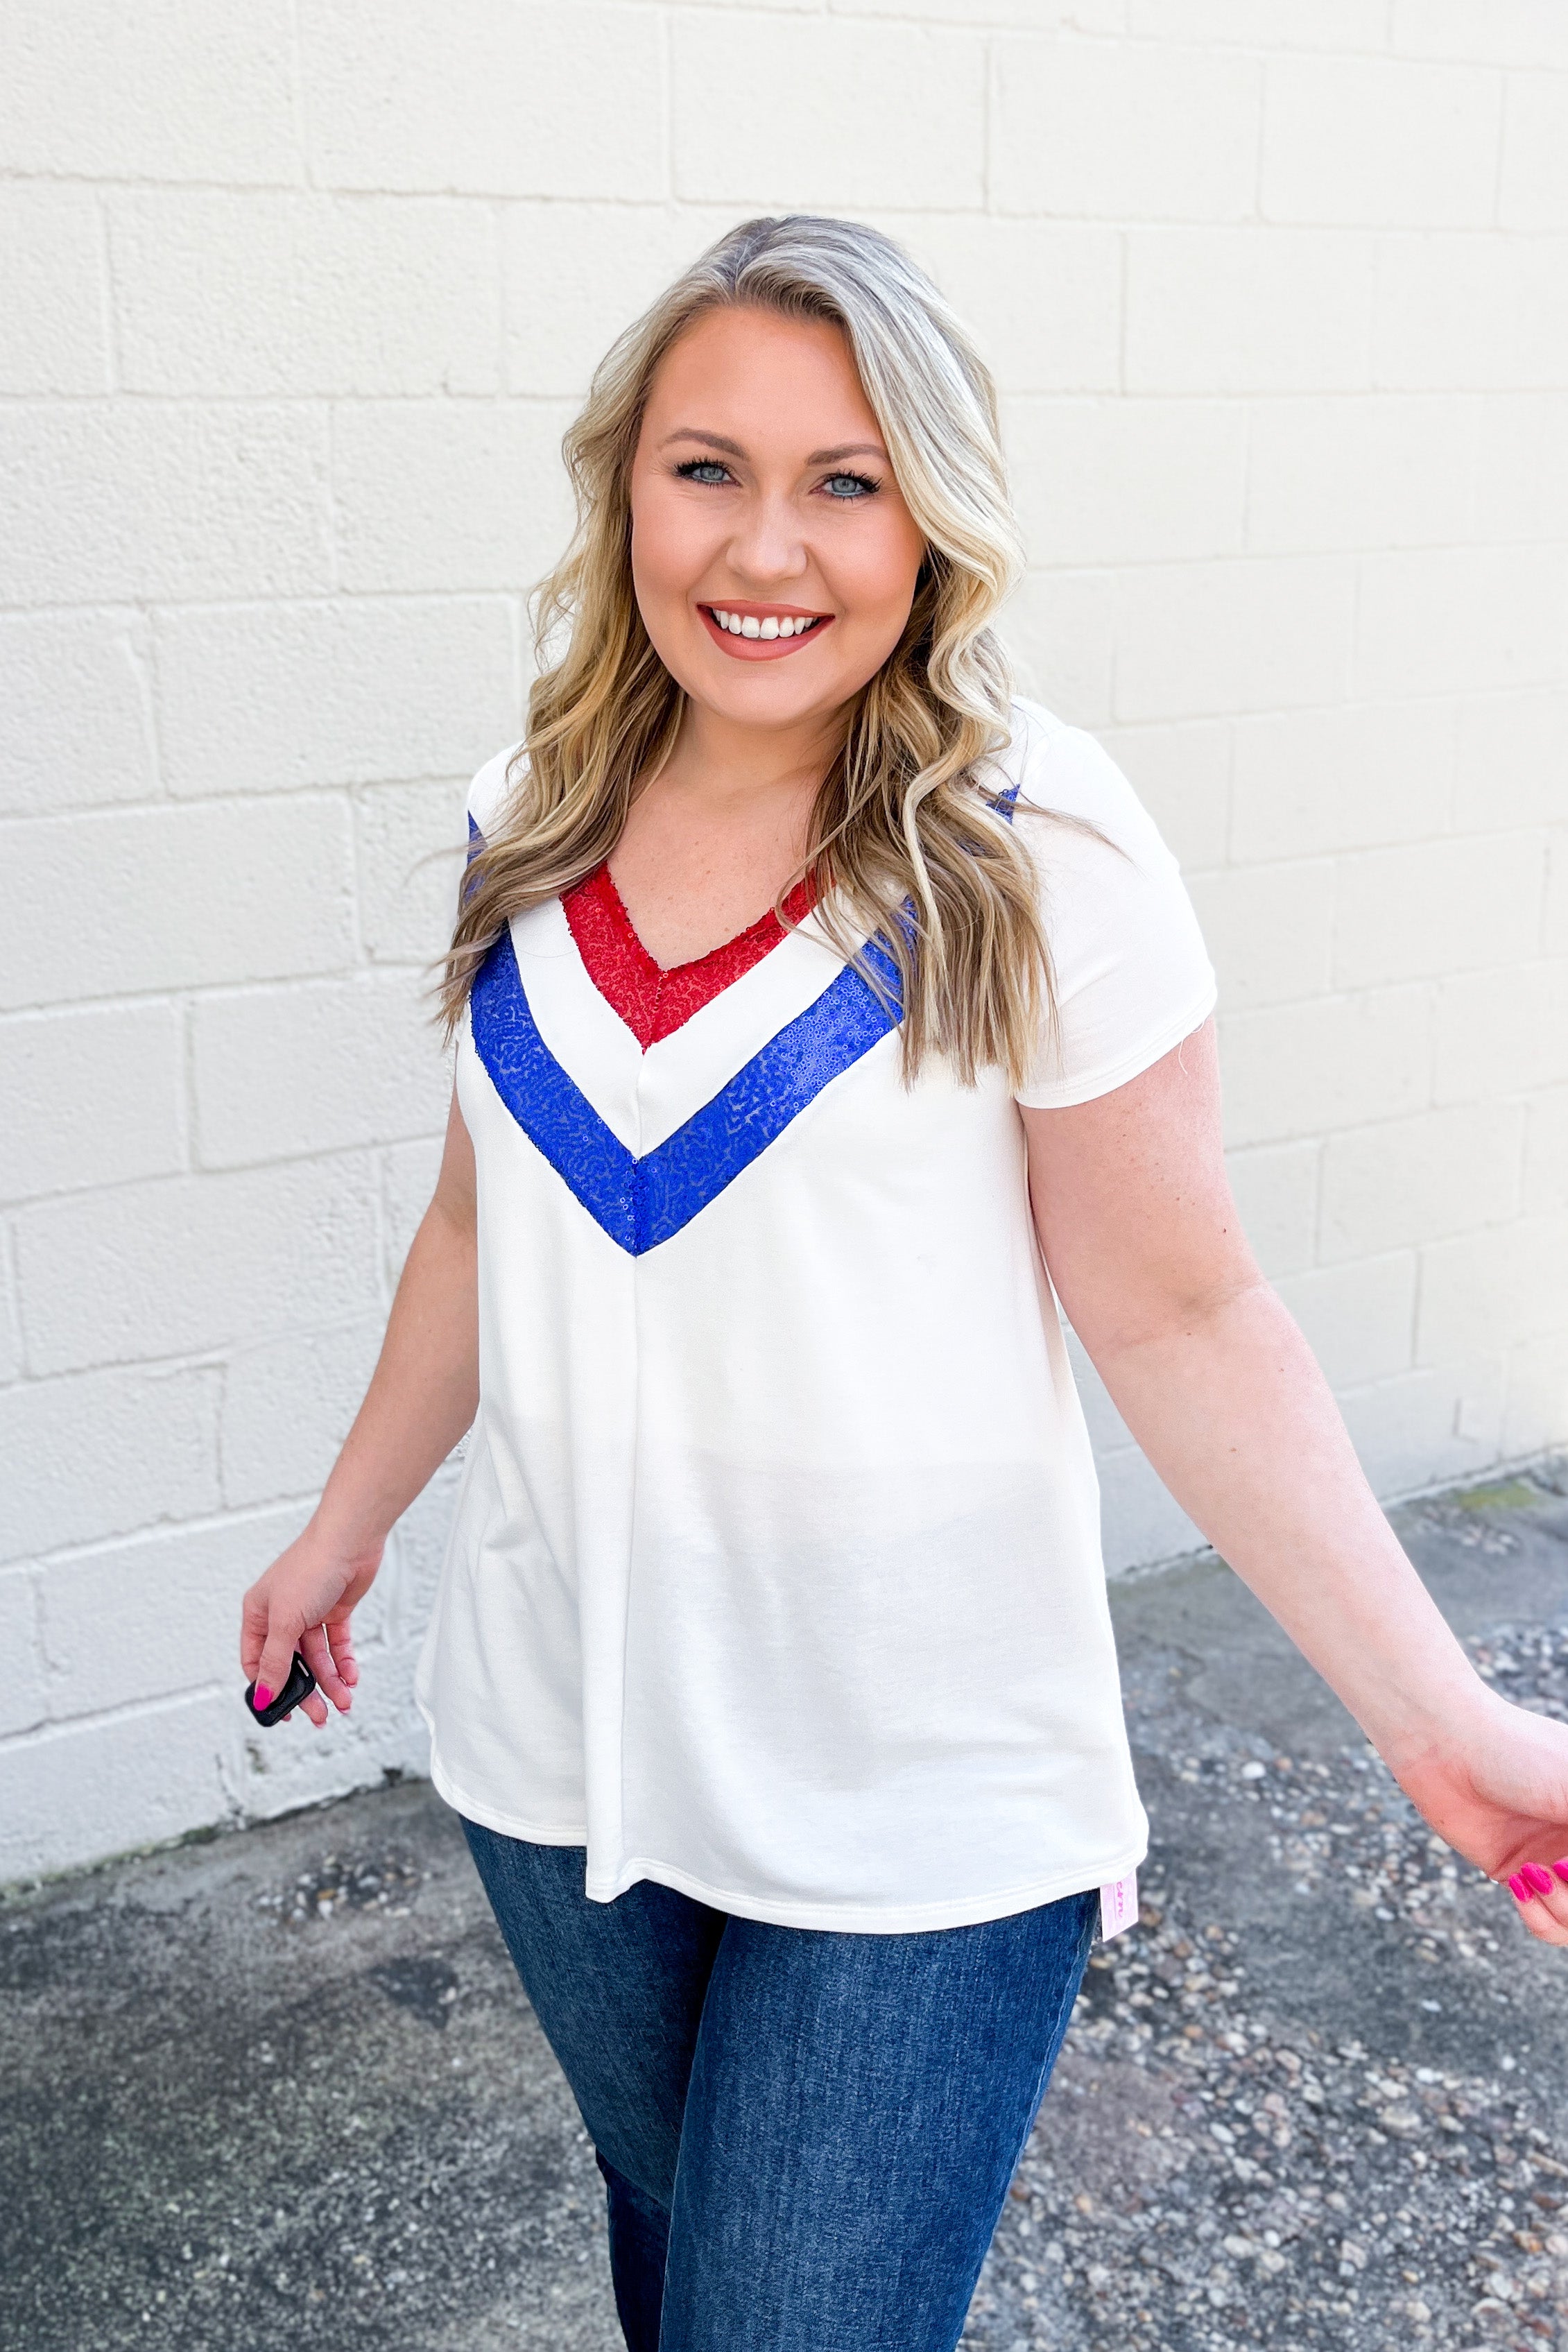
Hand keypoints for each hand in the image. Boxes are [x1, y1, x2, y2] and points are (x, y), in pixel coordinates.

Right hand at [239, 1521, 382, 1729]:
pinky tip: (351, 1677)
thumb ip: (275, 1662)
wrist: (351, 1540)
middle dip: (305, 1691)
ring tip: (344, 1701)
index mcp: (258, 1614)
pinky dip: (344, 1663)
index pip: (257, 1662)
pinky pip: (337, 1645)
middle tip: (319, 1715)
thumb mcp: (286, 1622)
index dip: (268, 1688)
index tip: (283, 1712)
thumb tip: (264, 1696)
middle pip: (290, 1664)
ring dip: (330, 1681)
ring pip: (317, 1658)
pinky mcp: (335, 1611)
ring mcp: (309, 1613)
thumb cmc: (310, 1568)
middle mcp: (282, 1615)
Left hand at [1386, 1689, 1567, 1946]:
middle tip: (1558, 1864)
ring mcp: (1554, 1864)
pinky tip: (1520, 1883)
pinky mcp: (1518, 1876)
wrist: (1445, 1747)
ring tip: (1535, 1873)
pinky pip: (1546, 1924)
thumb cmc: (1519, 1753)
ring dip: (1564, 1911)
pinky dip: (1541, 1918)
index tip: (1566, 1858)